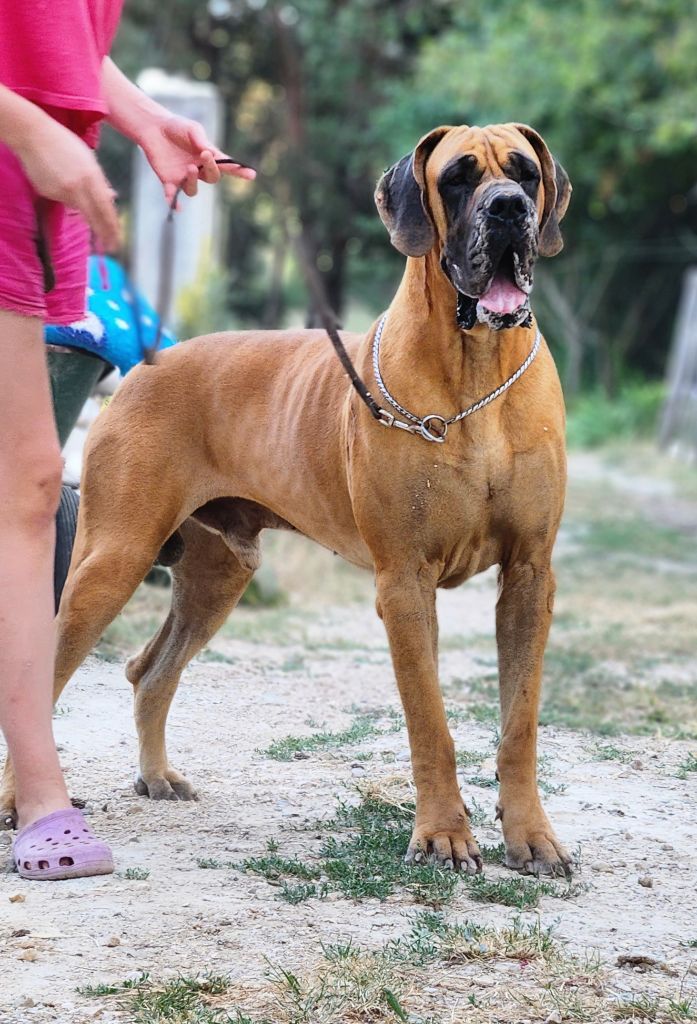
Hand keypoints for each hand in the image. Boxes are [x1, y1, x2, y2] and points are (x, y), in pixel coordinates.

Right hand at [15, 113, 120, 250]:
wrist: (34, 135)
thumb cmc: (65, 144)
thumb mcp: (88, 160)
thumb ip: (100, 181)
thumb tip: (111, 198)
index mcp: (91, 176)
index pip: (105, 208)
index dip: (112, 226)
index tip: (118, 239)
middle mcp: (78, 187)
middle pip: (94, 217)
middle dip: (104, 233)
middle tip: (112, 246)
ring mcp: (61, 192)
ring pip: (77, 206)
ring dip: (80, 201)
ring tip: (70, 177)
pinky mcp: (48, 193)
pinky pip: (61, 199)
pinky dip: (64, 193)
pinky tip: (58, 176)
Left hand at [139, 115, 255, 203]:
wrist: (154, 128)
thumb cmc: (177, 127)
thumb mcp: (192, 129)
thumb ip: (200, 139)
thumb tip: (208, 153)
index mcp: (208, 158)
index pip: (226, 166)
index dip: (239, 171)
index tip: (251, 174)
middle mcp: (199, 170)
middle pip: (212, 178)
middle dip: (211, 168)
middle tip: (205, 155)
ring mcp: (184, 177)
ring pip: (193, 190)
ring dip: (193, 181)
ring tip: (189, 168)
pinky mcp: (169, 181)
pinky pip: (173, 196)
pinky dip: (174, 202)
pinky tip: (176, 206)